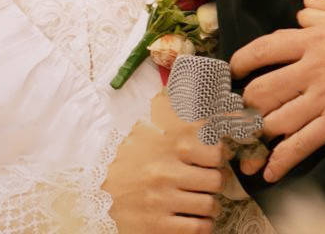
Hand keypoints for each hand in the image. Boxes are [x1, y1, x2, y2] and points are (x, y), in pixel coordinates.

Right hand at [103, 91, 226, 232]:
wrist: (97, 192)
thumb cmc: (132, 159)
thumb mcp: (151, 128)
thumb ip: (182, 113)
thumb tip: (227, 104)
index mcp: (167, 145)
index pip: (215, 149)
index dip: (219, 155)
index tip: (213, 158)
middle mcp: (165, 172)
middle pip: (216, 180)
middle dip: (215, 182)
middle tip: (207, 182)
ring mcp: (161, 200)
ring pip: (210, 205)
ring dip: (210, 205)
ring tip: (202, 200)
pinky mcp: (158, 226)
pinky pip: (198, 228)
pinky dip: (203, 225)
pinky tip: (195, 218)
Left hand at [229, 0, 324, 182]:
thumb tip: (305, 6)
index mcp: (315, 39)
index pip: (264, 49)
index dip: (242, 61)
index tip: (234, 70)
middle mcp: (312, 68)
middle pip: (261, 90)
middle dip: (247, 103)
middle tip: (244, 110)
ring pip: (276, 120)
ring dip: (263, 131)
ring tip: (257, 138)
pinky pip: (303, 144)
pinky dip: (282, 161)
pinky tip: (270, 171)